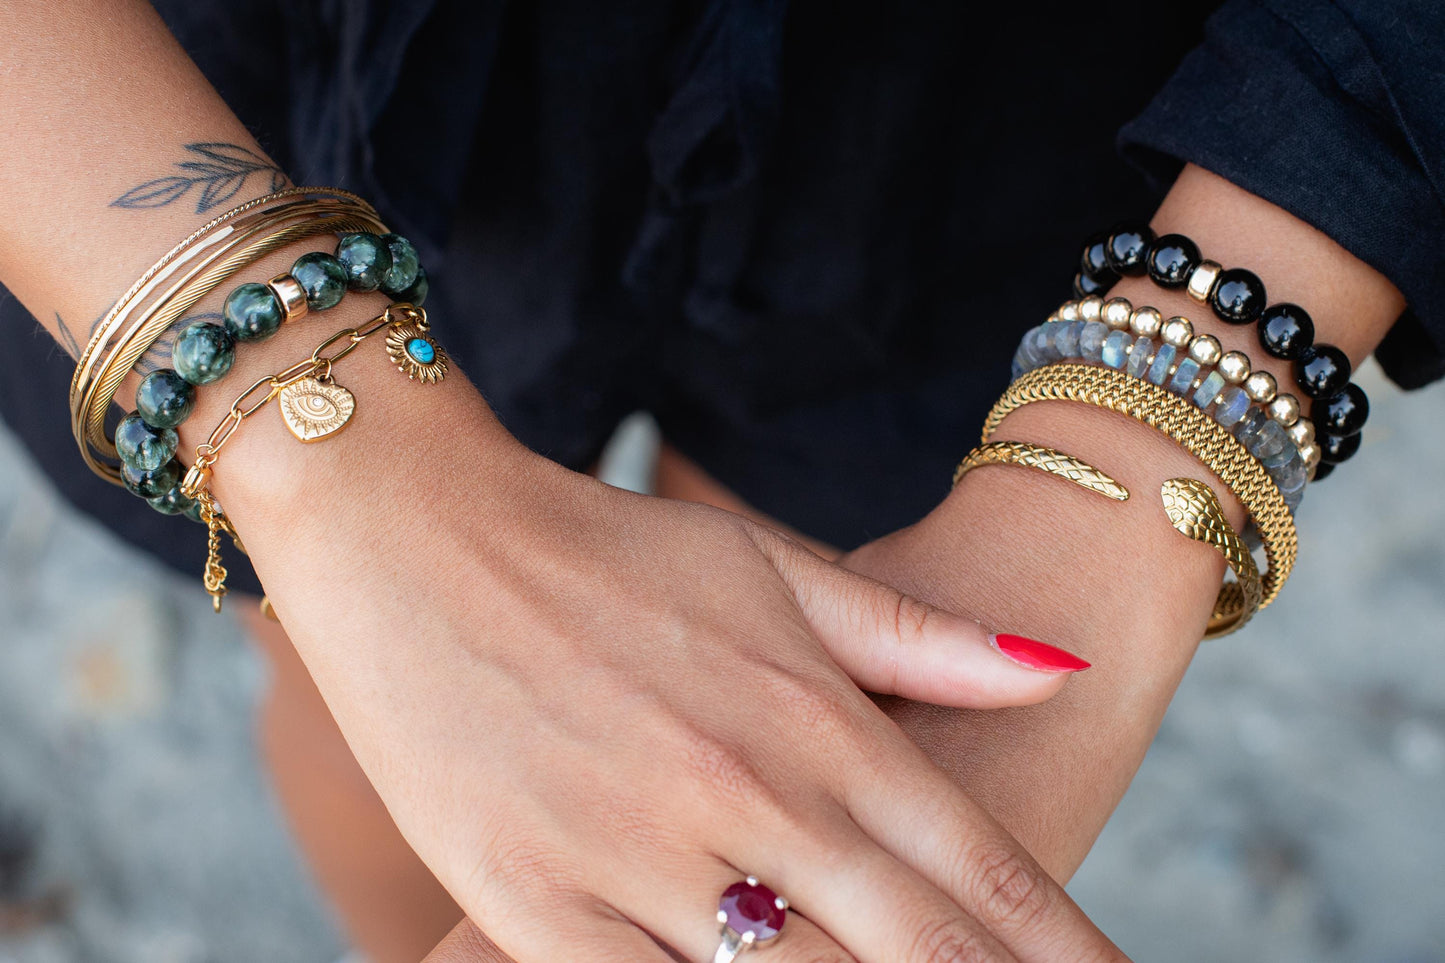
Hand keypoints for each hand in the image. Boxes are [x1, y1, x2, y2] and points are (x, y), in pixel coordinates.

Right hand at [236, 414, 1121, 961]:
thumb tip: (1057, 671)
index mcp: (813, 720)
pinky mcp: (528, 899)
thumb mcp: (770, 567)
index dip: (1062, 946)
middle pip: (912, 947)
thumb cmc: (602, 542)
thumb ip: (915, 637)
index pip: (976, 867)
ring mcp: (637, 854)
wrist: (415, 520)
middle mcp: (746, 795)